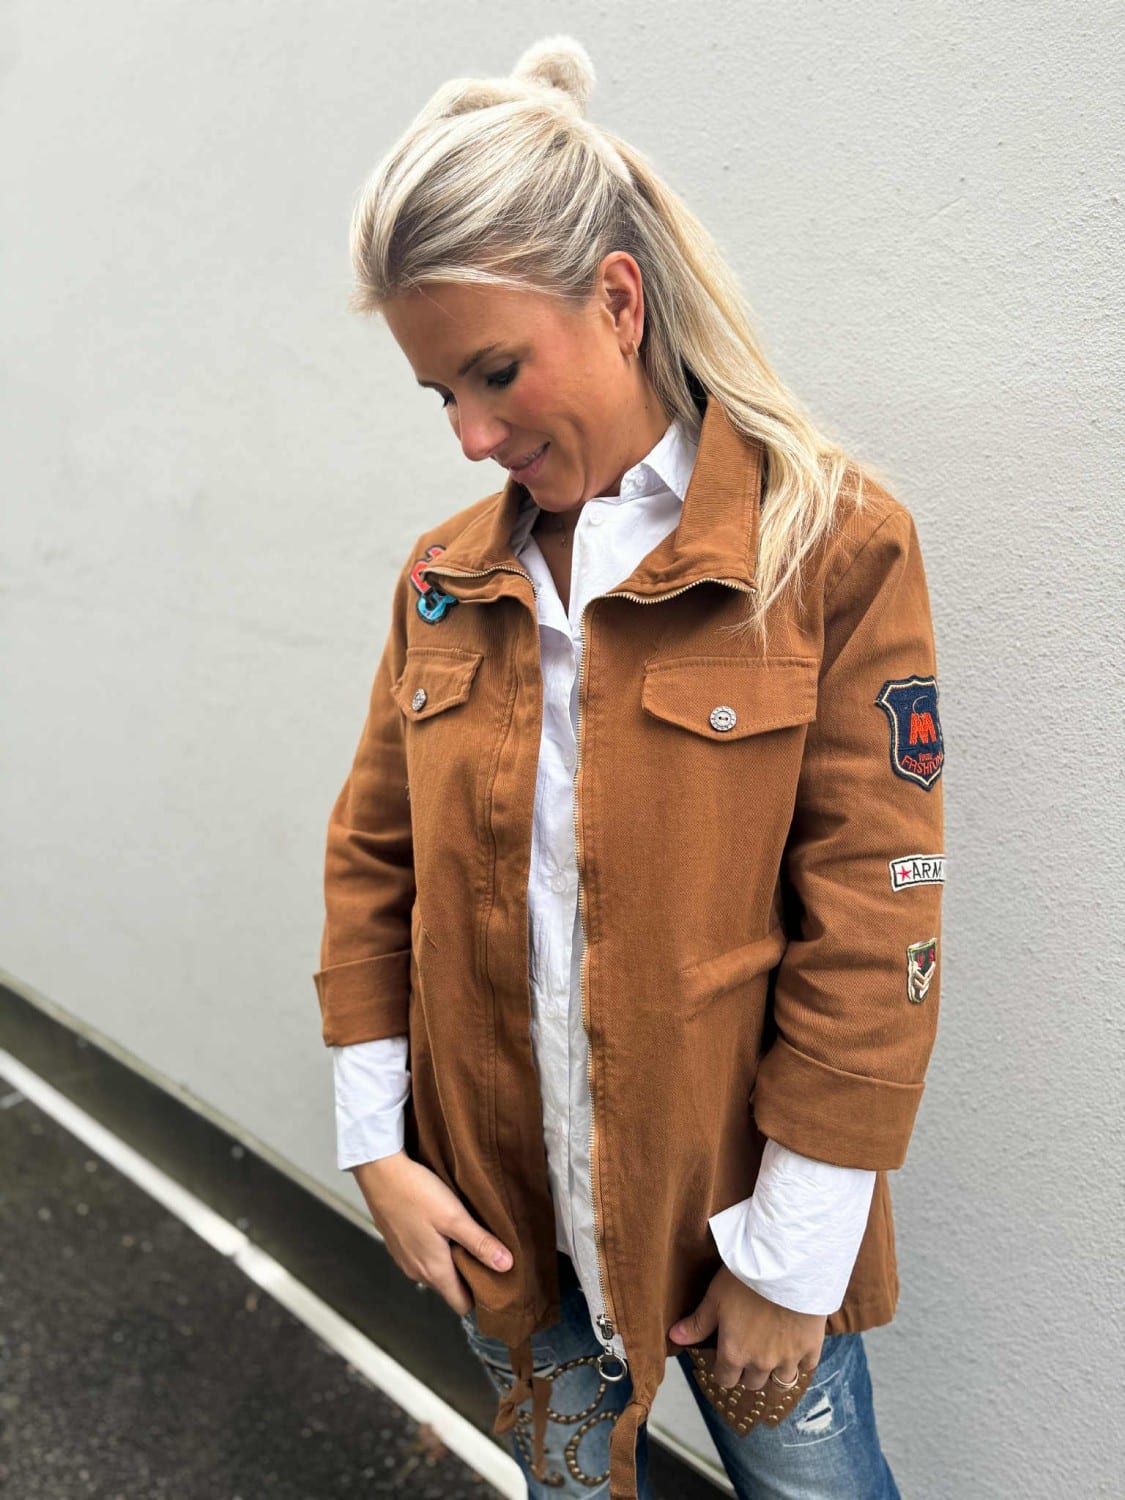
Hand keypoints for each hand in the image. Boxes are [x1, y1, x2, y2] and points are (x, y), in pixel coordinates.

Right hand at [351, 1151, 512, 1315]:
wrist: (380, 1173)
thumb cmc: (416, 1193)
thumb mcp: (454, 1217)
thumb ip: (480, 1243)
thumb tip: (506, 1266)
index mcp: (434, 1271)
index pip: (461, 1304)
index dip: (480, 1297)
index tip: (497, 1280)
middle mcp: (417, 1272)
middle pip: (450, 1287)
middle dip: (468, 1275)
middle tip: (487, 1250)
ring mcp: (404, 1259)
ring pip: (435, 1270)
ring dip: (451, 1259)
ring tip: (465, 1235)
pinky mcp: (397, 1244)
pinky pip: (422, 1256)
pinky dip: (434, 1248)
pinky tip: (441, 1226)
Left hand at [668, 1264, 825, 1388]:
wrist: (787, 1267)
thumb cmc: (746, 1280)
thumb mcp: (715, 1297)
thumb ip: (698, 1323)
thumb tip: (674, 1339)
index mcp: (734, 1353)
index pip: (725, 1380)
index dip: (724, 1371)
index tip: (726, 1360)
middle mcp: (761, 1363)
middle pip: (753, 1383)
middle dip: (749, 1372)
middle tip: (750, 1353)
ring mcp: (788, 1359)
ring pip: (781, 1383)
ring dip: (775, 1373)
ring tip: (773, 1357)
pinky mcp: (811, 1348)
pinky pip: (806, 1367)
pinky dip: (800, 1360)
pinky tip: (795, 1345)